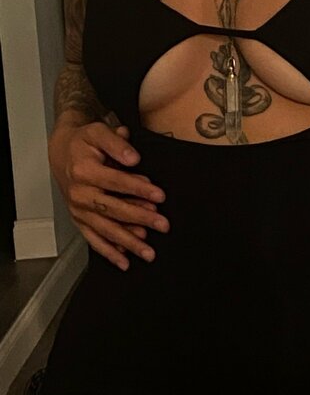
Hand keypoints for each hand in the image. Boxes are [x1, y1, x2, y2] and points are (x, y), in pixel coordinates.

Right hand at [49, 122, 168, 270]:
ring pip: (105, 229)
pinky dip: (109, 252)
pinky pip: (93, 239)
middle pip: (112, 209)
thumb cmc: (84, 142)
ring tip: (149, 252)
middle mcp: (79, 193)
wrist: (61, 152)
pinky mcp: (79, 220)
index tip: (160, 196)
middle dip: (140, 219)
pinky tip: (125, 262)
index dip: (139, 189)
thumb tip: (133, 158)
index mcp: (84, 171)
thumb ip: (116, 143)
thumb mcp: (98, 132)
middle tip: (163, 225)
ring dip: (128, 242)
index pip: (116, 182)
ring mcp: (78, 210)